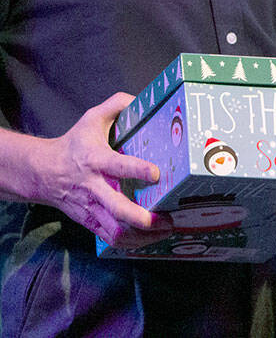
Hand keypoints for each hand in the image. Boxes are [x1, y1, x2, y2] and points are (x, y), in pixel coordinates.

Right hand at [34, 92, 162, 243]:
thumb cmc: (74, 144)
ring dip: (142, 236)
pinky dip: (131, 243)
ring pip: (115, 231)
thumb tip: (143, 98)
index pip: (118, 166)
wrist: (42, 172)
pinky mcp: (89, 221)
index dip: (138, 171)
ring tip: (165, 231)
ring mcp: (91, 208)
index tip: (157, 173)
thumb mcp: (92, 119)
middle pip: (117, 209)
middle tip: (167, 219)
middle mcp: (94, 187)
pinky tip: (150, 240)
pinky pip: (109, 238)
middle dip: (143, 218)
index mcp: (96, 160)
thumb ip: (118, 105)